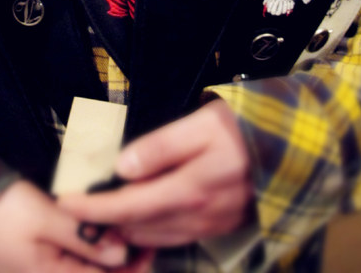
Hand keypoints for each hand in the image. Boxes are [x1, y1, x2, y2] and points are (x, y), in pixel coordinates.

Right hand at [0, 179, 154, 271]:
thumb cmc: (4, 211)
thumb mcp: (46, 219)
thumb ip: (84, 238)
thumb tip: (123, 254)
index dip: (135, 267)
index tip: (152, 242)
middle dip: (126, 257)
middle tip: (143, 227)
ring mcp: (48, 267)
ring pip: (90, 266)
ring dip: (110, 249)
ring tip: (128, 222)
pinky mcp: (44, 256)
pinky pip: (77, 256)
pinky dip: (93, 243)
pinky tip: (103, 223)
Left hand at [60, 99, 253, 247]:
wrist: (296, 144)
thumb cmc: (245, 127)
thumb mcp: (202, 124)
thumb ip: (161, 146)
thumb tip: (123, 166)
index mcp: (190, 189)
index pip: (128, 206)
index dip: (92, 208)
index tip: (64, 202)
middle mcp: (198, 215)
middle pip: (137, 228)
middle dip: (104, 221)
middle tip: (77, 204)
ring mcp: (210, 224)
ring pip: (155, 237)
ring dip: (125, 228)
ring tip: (102, 210)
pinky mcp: (220, 225)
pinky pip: (175, 237)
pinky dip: (150, 231)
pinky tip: (141, 216)